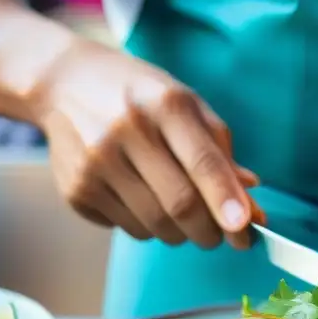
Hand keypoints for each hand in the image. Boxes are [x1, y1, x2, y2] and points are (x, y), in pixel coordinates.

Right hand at [29, 38, 262, 247]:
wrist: (66, 83)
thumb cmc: (141, 97)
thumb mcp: (187, 106)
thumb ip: (221, 153)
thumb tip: (251, 205)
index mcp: (166, 105)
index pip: (203, 163)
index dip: (227, 201)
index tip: (246, 229)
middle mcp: (127, 131)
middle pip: (180, 204)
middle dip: (210, 231)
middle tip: (221, 236)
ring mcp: (96, 162)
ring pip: (155, 225)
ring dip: (180, 233)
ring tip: (180, 214)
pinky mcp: (76, 189)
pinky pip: (127, 229)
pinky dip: (147, 227)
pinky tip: (142, 200)